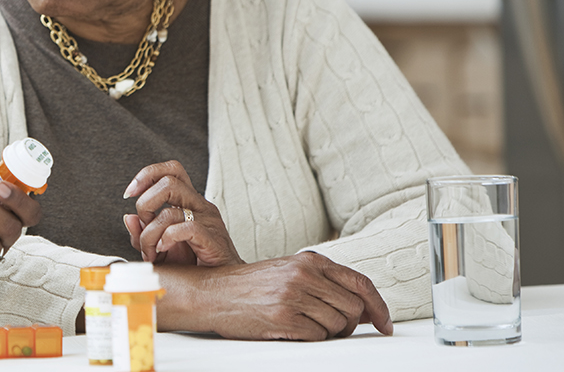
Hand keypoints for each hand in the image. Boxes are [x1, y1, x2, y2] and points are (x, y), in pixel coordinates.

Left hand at [122, 160, 241, 265]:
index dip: (147, 175)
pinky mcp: (212, 238)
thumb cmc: (194, 265)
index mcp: (188, 201)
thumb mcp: (160, 247)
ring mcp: (208, 220)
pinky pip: (186, 228)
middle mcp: (199, 205)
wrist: (222, 284)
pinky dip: (167, 238)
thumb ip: (143, 233)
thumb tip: (129, 218)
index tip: (129, 194)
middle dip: (145, 204)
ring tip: (152, 251)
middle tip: (144, 226)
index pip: (171, 170)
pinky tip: (163, 249)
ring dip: (150, 233)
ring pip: (170, 210)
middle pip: (168, 182)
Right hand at [159, 252, 393, 339]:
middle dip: (350, 324)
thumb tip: (366, 307)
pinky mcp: (283, 318)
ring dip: (329, 333)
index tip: (385, 323)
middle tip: (333, 328)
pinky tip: (293, 329)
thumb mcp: (290, 271)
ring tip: (305, 325)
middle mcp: (304, 275)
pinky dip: (311, 338)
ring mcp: (293, 296)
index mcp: (309, 260)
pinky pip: (318, 337)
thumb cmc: (252, 286)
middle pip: (355, 308)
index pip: (361, 282)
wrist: (213, 293)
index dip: (379, 306)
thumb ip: (325, 282)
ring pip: (339, 325)